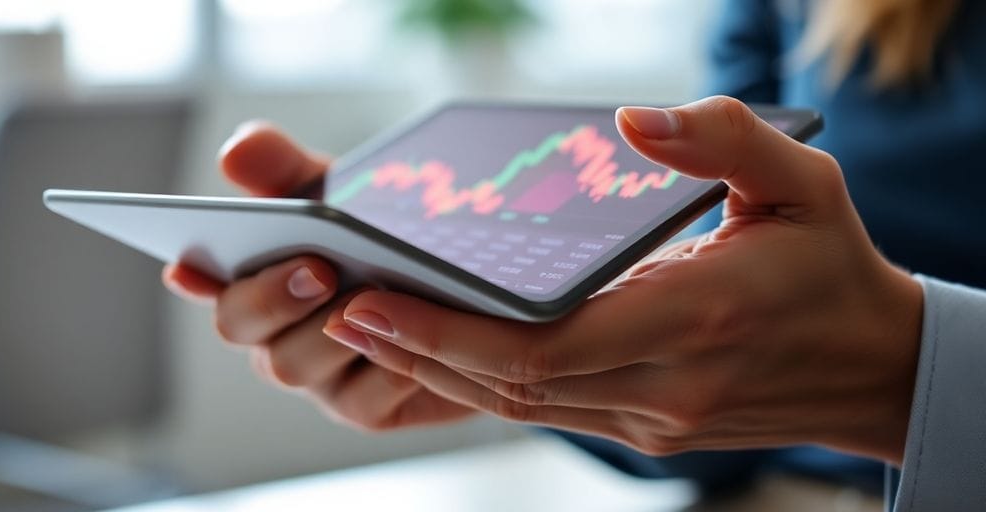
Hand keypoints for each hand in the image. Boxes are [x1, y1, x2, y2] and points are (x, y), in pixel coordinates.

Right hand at [162, 122, 475, 430]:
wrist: (460, 294)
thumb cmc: (382, 239)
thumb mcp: (339, 193)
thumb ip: (287, 169)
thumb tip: (236, 151)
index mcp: (257, 280)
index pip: (209, 279)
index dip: (196, 276)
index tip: (188, 264)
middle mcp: (274, 333)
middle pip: (241, 326)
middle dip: (272, 296)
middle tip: (316, 268)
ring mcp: (316, 376)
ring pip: (295, 364)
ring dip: (330, 329)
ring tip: (372, 294)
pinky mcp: (365, 408)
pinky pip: (362, 398)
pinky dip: (385, 364)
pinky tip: (413, 334)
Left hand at [325, 97, 923, 463]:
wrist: (871, 366)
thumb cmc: (830, 266)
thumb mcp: (801, 180)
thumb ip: (721, 138)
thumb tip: (631, 120)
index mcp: (694, 322)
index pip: (543, 346)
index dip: (449, 332)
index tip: (377, 298)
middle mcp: (662, 388)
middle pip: (510, 384)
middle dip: (418, 350)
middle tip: (345, 308)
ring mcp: (649, 420)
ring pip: (519, 406)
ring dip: (440, 369)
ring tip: (374, 326)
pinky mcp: (643, 428)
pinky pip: (545, 409)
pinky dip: (486, 381)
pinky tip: (445, 348)